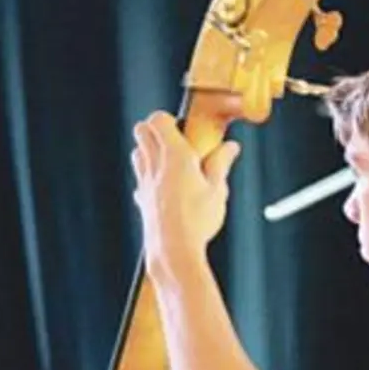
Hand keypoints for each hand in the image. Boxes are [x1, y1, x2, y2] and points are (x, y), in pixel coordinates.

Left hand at [131, 111, 241, 273]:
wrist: (173, 251)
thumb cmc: (197, 221)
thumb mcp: (218, 190)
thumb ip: (221, 164)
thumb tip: (230, 147)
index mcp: (175, 156)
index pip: (158, 120)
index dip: (169, 118)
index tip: (185, 127)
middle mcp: (155, 165)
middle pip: (141, 131)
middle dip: (156, 130)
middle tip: (177, 140)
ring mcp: (145, 182)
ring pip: (137, 152)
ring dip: (150, 150)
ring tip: (172, 162)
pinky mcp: (142, 199)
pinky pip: (140, 178)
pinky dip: (149, 175)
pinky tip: (166, 187)